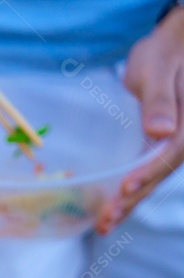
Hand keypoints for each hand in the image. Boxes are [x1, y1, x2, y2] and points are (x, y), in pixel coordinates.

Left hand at [97, 8, 183, 233]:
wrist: (168, 49)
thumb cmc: (163, 54)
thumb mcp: (158, 70)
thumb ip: (159, 99)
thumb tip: (161, 130)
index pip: (171, 152)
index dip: (149, 172)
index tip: (126, 187)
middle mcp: (183, 136)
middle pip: (161, 172)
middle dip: (134, 198)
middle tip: (108, 219)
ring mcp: (171, 143)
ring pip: (153, 177)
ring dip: (130, 202)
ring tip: (105, 225)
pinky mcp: (156, 146)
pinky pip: (145, 171)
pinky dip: (129, 191)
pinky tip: (109, 209)